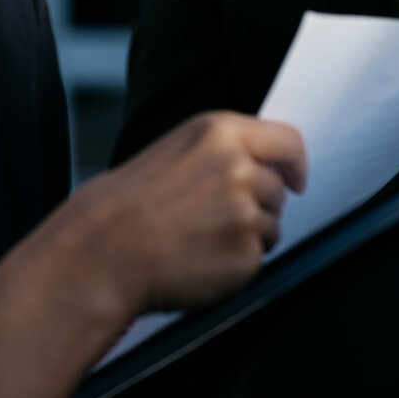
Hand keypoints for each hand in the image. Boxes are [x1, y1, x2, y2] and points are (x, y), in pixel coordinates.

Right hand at [82, 112, 305, 320]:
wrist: (103, 250)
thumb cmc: (127, 204)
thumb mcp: (175, 151)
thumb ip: (224, 150)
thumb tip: (266, 166)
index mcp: (219, 134)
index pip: (288, 141)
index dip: (294, 163)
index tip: (295, 177)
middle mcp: (239, 169)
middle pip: (278, 188)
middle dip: (256, 203)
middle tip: (211, 215)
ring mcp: (245, 214)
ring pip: (271, 226)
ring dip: (247, 234)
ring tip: (199, 236)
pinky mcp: (245, 256)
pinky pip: (258, 260)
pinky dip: (235, 263)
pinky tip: (200, 257)